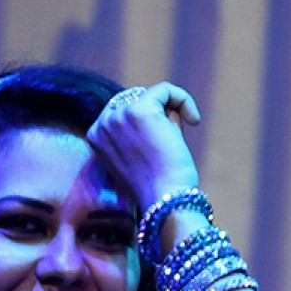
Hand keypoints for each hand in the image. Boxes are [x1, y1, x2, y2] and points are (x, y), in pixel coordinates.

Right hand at [87, 82, 200, 213]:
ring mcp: (119, 115)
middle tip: (170, 145)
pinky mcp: (141, 109)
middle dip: (159, 118)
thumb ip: (142, 131)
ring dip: (170, 115)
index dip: (147, 123)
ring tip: (176, 142)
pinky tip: (194, 121)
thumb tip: (166, 105)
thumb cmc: (157, 187)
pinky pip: (165, 90)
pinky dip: (183, 100)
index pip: (123, 111)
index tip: (161, 144)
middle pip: (137, 100)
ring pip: (153, 95)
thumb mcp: (140, 156)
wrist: (164, 201)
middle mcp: (103, 122)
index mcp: (96, 136)